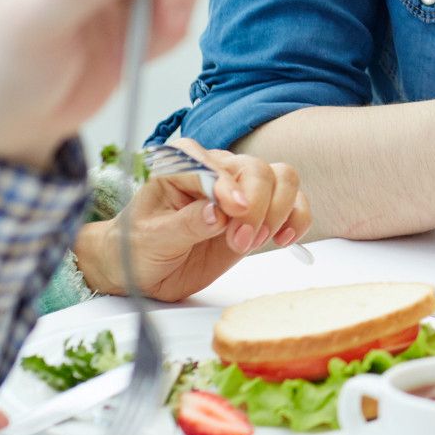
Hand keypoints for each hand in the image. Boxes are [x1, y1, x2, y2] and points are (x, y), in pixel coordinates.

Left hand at [74, 138, 311, 301]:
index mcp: (182, 166)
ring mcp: (241, 189)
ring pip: (283, 179)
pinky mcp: (260, 212)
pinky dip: (297, 219)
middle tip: (239, 242)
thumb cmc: (137, 248)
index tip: (233, 212)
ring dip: (278, 211)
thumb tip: (217, 214)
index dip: (227, 185)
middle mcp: (216, 170)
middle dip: (257, 206)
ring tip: (255, 242)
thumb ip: (185, 224)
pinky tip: (283, 239)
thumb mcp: (151, 240)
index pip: (213, 164)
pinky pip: (295, 203)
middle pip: (257, 169)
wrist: (142, 269)